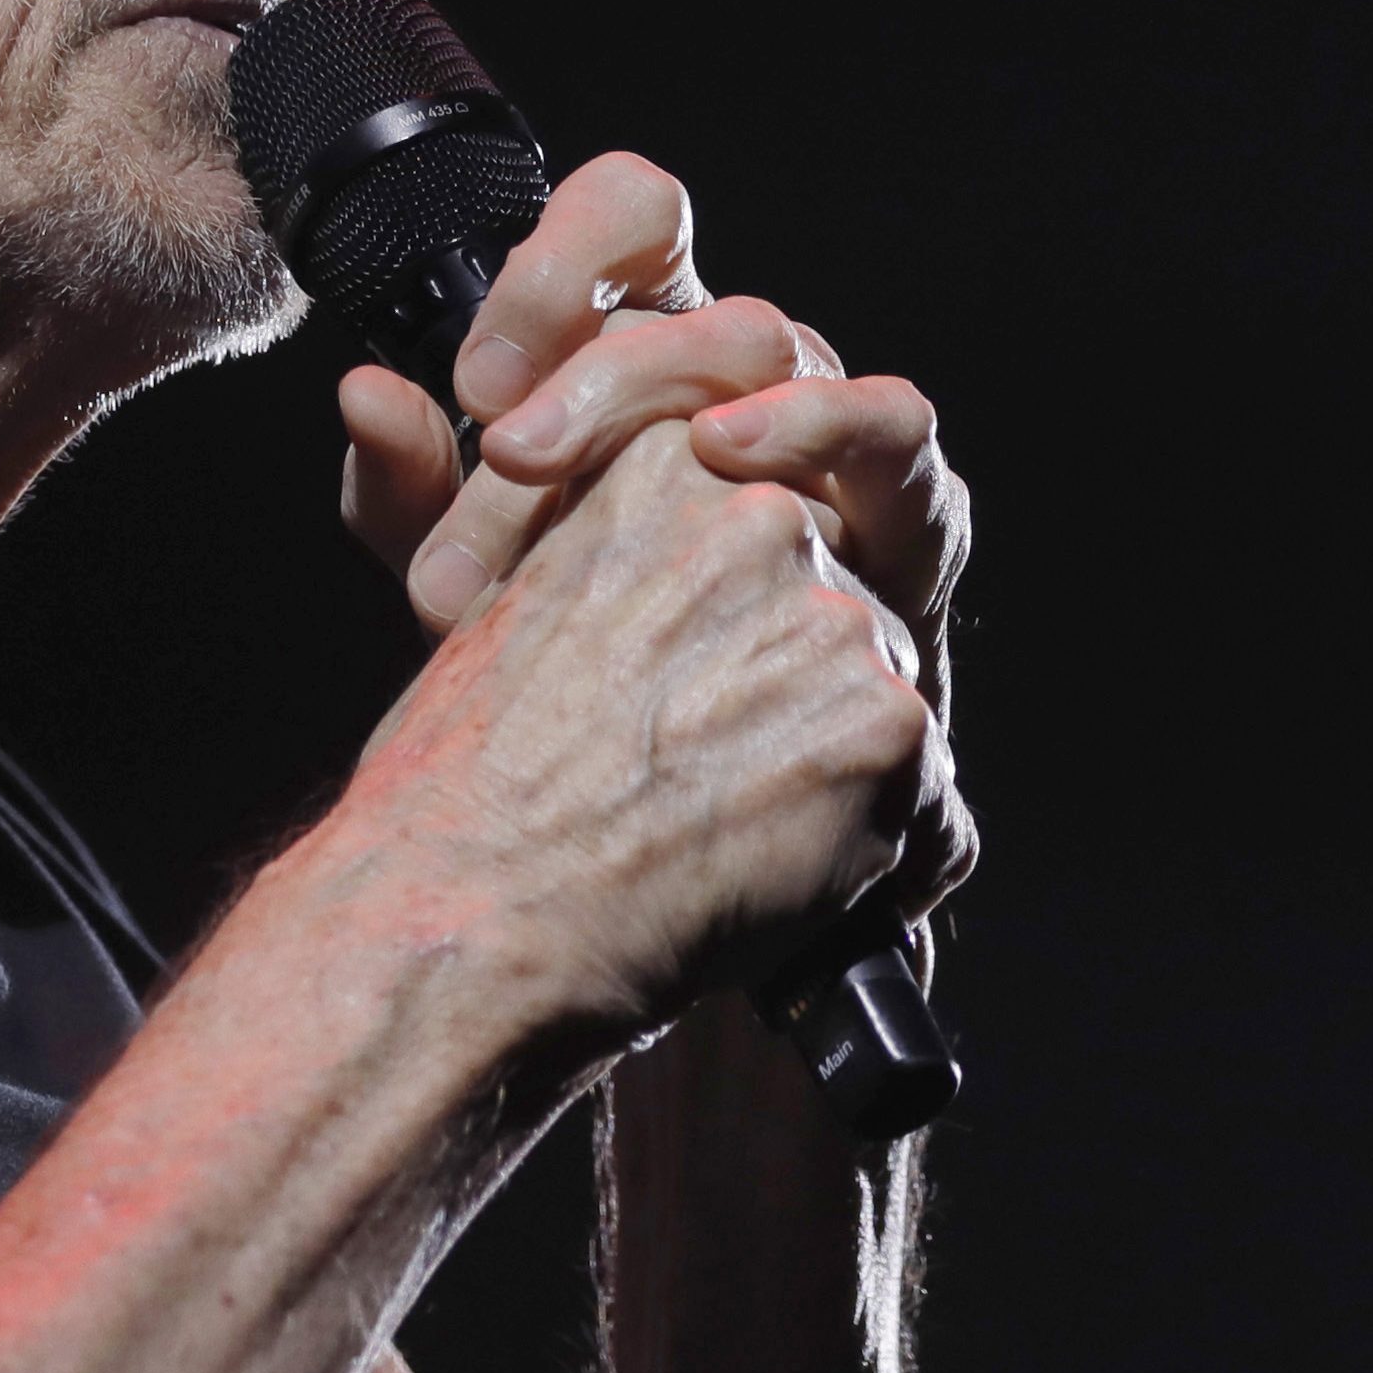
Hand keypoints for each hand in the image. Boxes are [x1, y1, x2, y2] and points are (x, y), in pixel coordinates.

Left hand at [333, 154, 976, 908]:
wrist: (681, 823)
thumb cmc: (579, 678)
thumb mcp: (471, 585)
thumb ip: (412, 495)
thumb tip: (365, 394)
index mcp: (642, 355)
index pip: (631, 223)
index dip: (559, 264)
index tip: (473, 380)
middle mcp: (743, 377)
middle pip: (695, 301)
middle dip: (598, 368)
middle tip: (508, 452)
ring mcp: (830, 439)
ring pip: (787, 344)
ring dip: (689, 391)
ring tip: (629, 456)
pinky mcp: (904, 520)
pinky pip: (897, 430)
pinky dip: (824, 427)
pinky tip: (738, 466)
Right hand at [343, 417, 945, 1031]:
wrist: (471, 906)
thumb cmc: (455, 784)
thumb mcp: (502, 614)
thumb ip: (607, 568)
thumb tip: (644, 607)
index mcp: (663, 466)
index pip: (755, 538)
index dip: (716, 637)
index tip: (663, 695)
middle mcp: (764, 516)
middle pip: (826, 614)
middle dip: (778, 700)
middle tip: (678, 778)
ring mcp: (834, 616)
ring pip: (877, 707)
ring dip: (819, 774)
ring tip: (703, 831)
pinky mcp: (883, 720)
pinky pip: (917, 804)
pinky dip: (862, 859)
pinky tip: (757, 879)